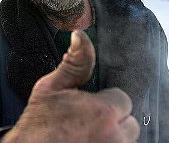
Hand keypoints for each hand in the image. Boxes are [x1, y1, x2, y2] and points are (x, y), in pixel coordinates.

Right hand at [0, 30, 139, 142]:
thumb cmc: (38, 122)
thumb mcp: (52, 86)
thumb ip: (74, 62)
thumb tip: (80, 35)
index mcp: (103, 112)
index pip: (123, 99)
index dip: (106, 99)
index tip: (91, 104)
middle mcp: (114, 137)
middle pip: (129, 122)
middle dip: (113, 118)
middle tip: (89, 119)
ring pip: (126, 139)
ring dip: (113, 134)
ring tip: (88, 132)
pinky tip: (88, 140)